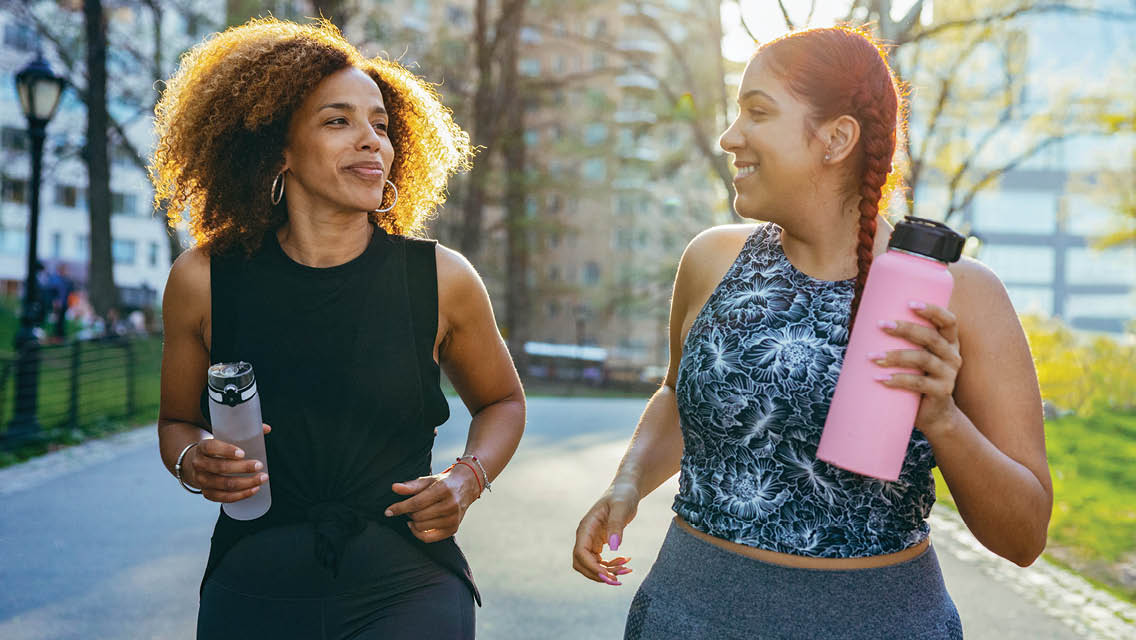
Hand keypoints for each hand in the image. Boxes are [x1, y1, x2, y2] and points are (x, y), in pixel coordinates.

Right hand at [186, 423, 271, 502]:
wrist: (199, 463)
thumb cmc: (217, 449)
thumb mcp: (224, 438)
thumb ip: (244, 432)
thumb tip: (267, 428)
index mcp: (202, 447)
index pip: (211, 447)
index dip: (227, 450)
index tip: (243, 453)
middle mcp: (199, 464)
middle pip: (220, 467)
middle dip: (242, 468)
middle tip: (259, 465)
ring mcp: (201, 480)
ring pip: (224, 484)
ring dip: (245, 483)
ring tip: (262, 478)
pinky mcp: (207, 492)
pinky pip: (223, 497)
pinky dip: (240, 495)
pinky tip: (253, 489)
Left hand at [385, 464, 478, 542]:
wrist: (466, 487)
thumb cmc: (442, 483)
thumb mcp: (427, 480)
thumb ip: (410, 486)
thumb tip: (394, 488)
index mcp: (443, 489)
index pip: (417, 503)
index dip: (400, 508)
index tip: (388, 511)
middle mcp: (451, 505)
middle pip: (418, 516)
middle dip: (408, 513)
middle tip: (409, 508)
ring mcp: (453, 518)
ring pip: (422, 527)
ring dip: (413, 522)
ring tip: (415, 514)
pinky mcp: (453, 528)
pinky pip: (429, 538)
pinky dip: (418, 533)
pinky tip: (415, 525)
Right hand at [572, 483, 637, 585]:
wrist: (625, 490)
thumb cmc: (623, 495)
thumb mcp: (621, 507)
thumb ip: (617, 525)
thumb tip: (614, 547)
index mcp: (586, 527)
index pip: (580, 553)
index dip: (591, 567)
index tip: (608, 575)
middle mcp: (585, 536)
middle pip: (582, 564)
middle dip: (598, 574)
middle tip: (617, 579)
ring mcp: (591, 541)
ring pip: (592, 565)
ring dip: (607, 572)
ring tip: (627, 569)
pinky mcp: (598, 543)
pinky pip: (601, 562)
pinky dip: (612, 566)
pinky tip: (626, 562)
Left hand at [874, 302, 963, 438]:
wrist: (931, 414)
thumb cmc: (914, 377)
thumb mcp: (911, 356)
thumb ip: (896, 339)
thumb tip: (857, 317)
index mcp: (948, 342)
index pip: (948, 321)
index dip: (932, 310)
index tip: (909, 303)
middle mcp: (952, 356)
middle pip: (931, 338)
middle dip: (905, 329)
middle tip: (880, 324)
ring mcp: (949, 375)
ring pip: (923, 359)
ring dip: (895, 356)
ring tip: (872, 356)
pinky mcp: (941, 392)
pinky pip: (919, 384)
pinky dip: (898, 380)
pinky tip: (881, 379)